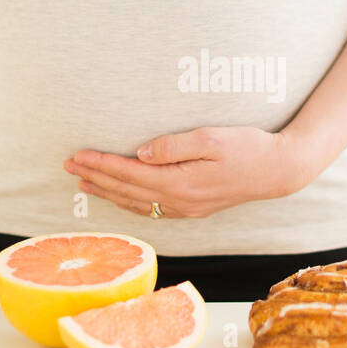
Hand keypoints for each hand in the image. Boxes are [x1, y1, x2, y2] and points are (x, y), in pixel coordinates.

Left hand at [64, 127, 313, 218]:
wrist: (278, 171)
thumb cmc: (248, 148)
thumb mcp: (210, 139)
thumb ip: (173, 145)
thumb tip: (140, 152)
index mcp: (180, 183)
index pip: (129, 173)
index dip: (101, 164)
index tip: (77, 155)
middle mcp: (179, 201)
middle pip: (127, 190)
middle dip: (96, 177)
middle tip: (68, 166)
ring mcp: (187, 208)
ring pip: (136, 203)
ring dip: (108, 192)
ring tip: (84, 183)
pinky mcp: (194, 208)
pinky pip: (152, 209)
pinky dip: (129, 202)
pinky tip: (121, 197)